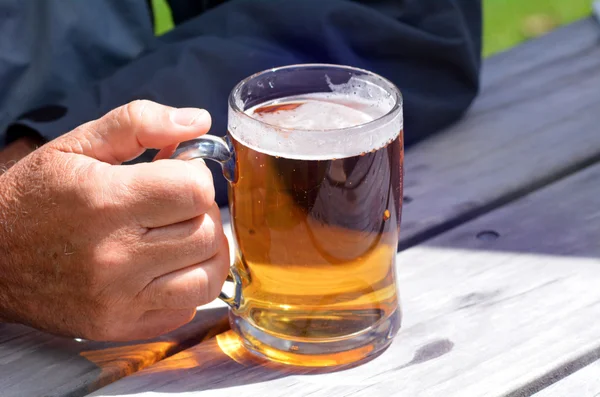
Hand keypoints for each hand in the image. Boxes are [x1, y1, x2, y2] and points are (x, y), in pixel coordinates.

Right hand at [0, 100, 229, 340]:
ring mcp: (120, 299)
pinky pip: (188, 310)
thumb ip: (140, 123)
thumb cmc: (34, 199)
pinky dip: (189, 286)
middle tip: (179, 205)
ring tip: (182, 236)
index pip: (195, 190)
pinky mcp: (120, 326)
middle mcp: (116, 256)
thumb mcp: (76, 145)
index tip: (180, 176)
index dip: (197, 177)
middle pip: (207, 233)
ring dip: (206, 252)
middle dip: (203, 211)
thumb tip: (199, 120)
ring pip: (207, 277)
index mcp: (106, 201)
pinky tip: (168, 268)